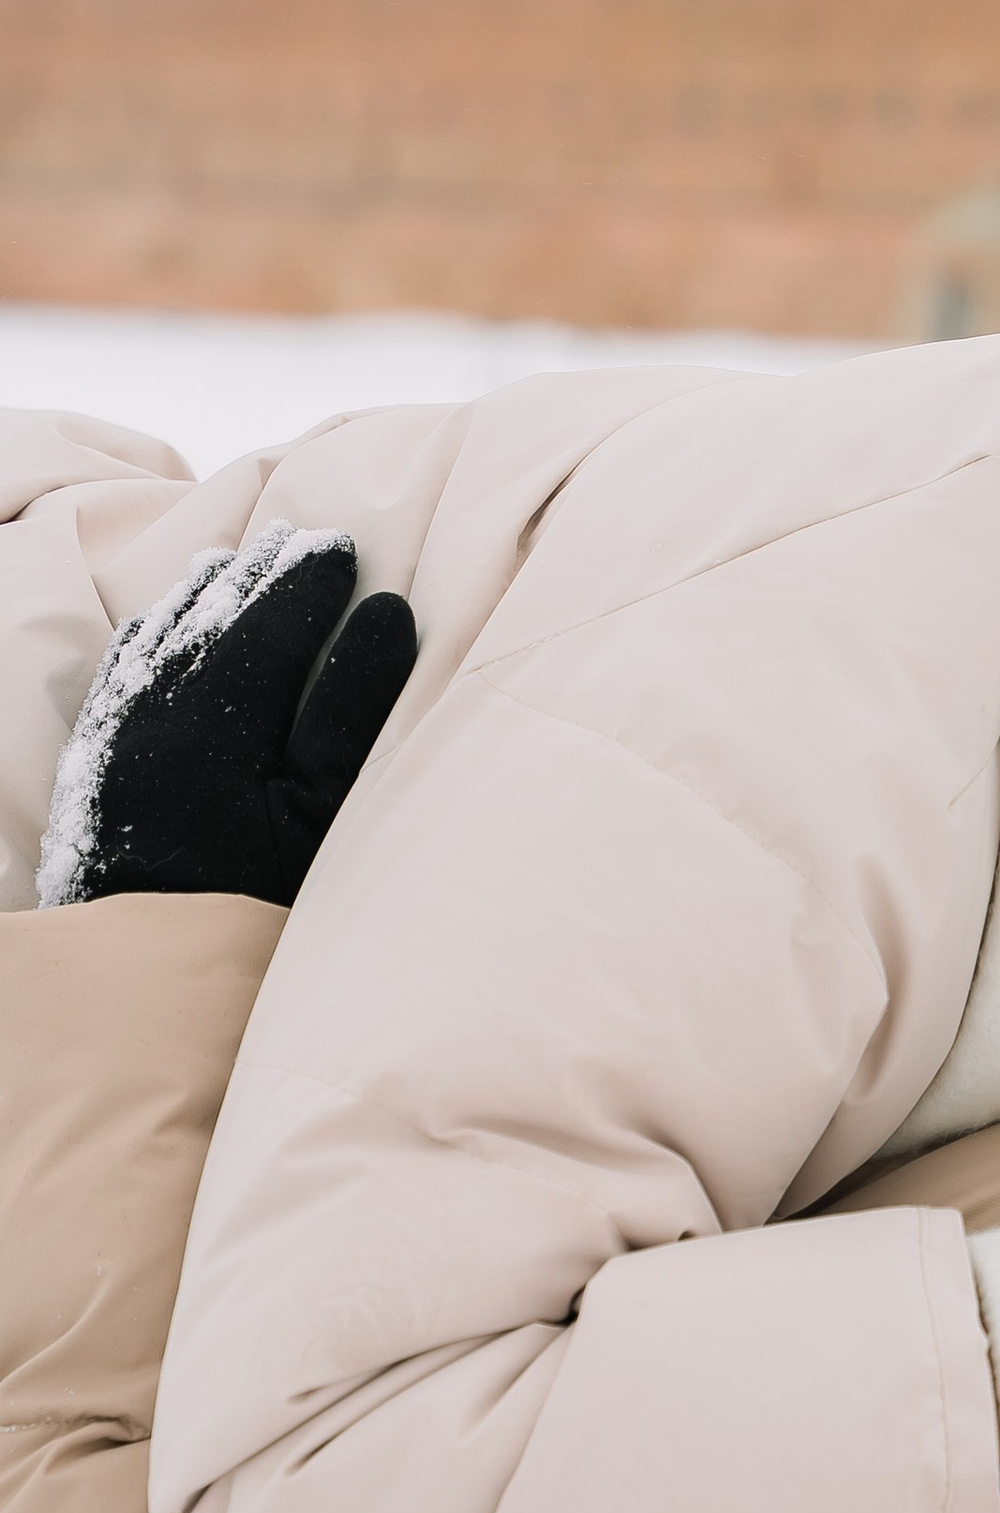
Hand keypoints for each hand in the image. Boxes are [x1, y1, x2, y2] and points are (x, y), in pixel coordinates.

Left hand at [38, 523, 418, 910]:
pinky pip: (120, 671)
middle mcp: (155, 705)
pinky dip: (150, 635)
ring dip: (204, 595)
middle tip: (299, 538)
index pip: (273, 618)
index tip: (345, 548)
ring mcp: (119, 730)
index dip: (311, 578)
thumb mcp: (322, 805)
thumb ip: (352, 704)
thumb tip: (387, 612)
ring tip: (237, 564)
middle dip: (259, 574)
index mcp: (217, 710)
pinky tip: (162, 624)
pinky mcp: (98, 760)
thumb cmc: (256, 893)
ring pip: (160, 634)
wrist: (151, 973)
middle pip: (213, 613)